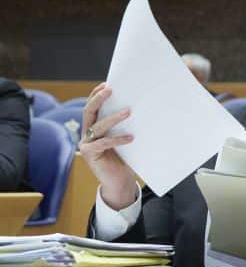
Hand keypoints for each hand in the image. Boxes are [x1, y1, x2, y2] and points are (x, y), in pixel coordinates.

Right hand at [79, 83, 136, 209]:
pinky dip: (118, 139)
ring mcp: (86, 144)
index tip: (107, 84)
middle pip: (89, 111)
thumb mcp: (123, 139)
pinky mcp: (89, 154)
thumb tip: (139, 108)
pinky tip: (131, 138)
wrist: (119, 182)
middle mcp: (87, 134)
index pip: (92, 107)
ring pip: (98, 126)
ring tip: (128, 112)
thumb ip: (124, 126)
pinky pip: (104, 143)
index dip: (96, 94)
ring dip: (114, 118)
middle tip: (111, 89)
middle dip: (99, 99)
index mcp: (93, 128)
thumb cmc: (124, 159)